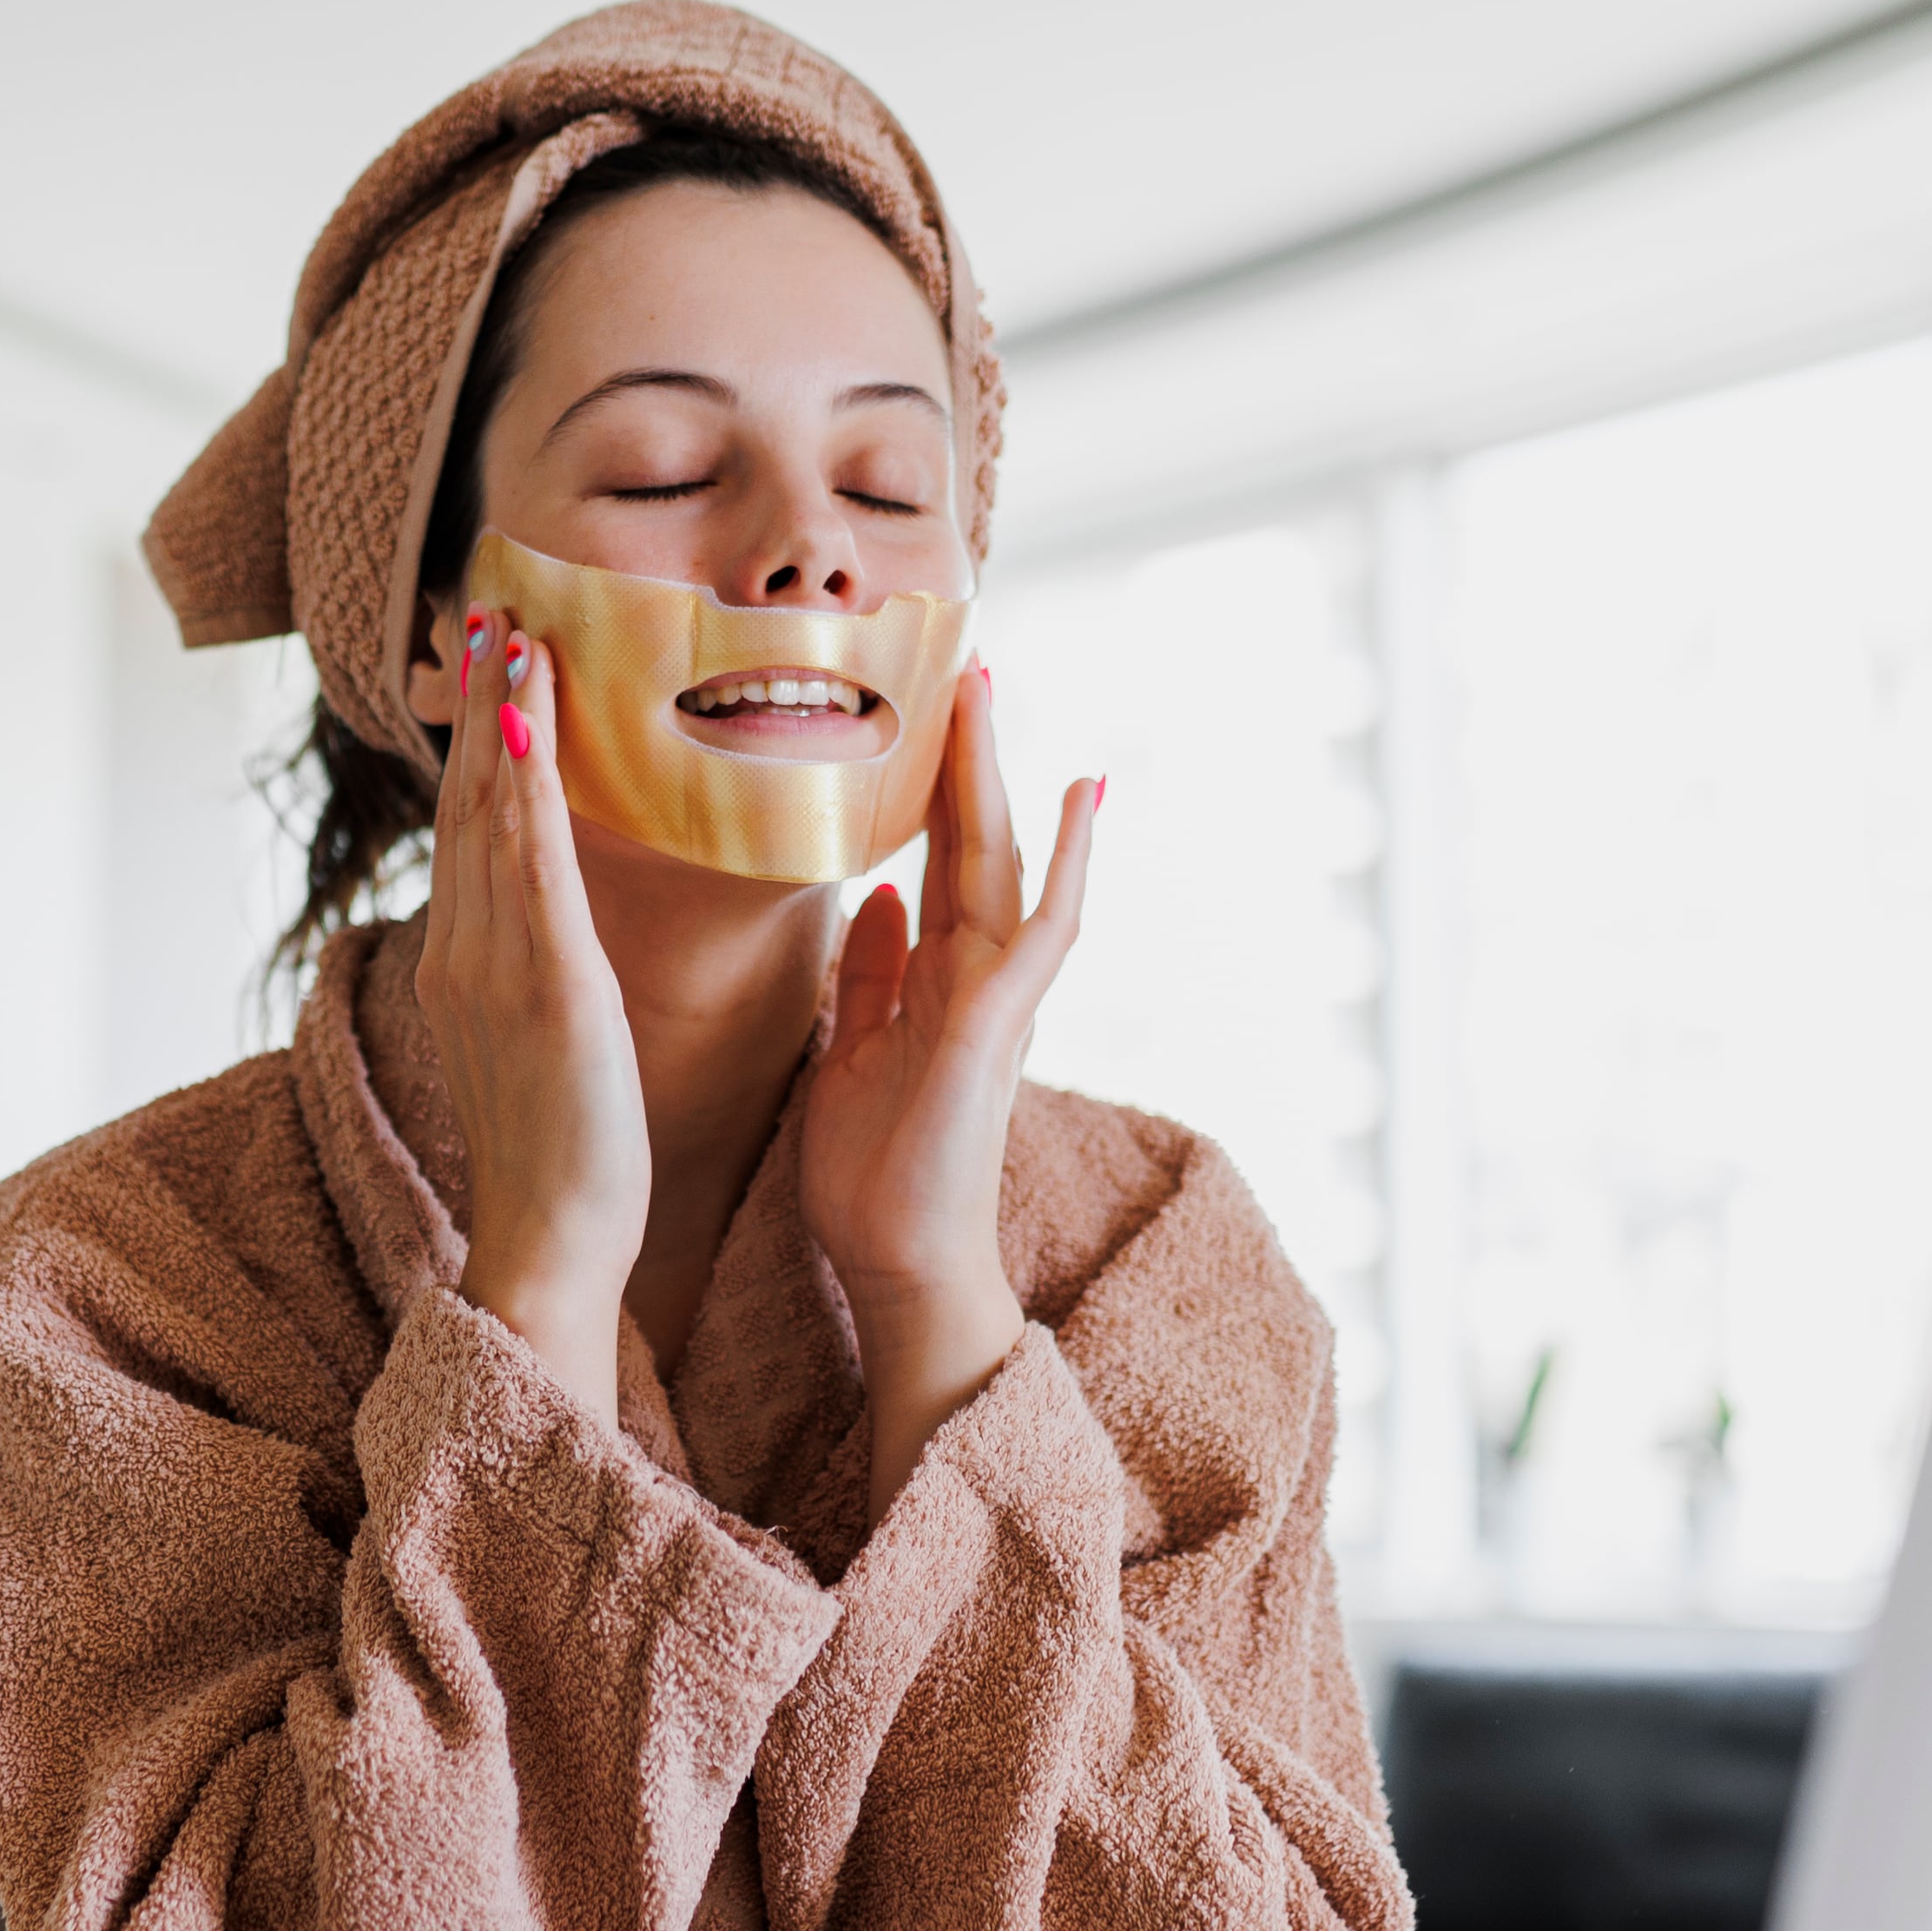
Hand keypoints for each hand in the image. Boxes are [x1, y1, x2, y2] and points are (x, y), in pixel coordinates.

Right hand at [418, 609, 646, 1429]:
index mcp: (465, 962)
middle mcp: (464, 949)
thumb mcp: (547, 1043)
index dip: (477, 741)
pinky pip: (530, 862)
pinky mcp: (541, 986)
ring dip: (499, 712)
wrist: (548, 1244)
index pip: (471, 829)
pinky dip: (525, 783)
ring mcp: (494, 965)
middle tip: (488, 602)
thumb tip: (563, 931)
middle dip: (477, 699)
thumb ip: (544, 972)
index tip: (490, 659)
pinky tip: (529, 718)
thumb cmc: (568, 1156)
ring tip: (510, 624)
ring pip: (491, 813)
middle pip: (467, 801)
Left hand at [799, 666, 1099, 1512]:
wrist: (899, 1267)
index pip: (932, 859)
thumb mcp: (853, 1052)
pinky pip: (1040, 928)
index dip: (925, 786)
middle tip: (960, 662)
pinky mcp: (996, 1026)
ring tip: (990, 691)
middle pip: (971, 842)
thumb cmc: (876, 1176)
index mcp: (934, 980)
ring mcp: (995, 998)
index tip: (911, 712)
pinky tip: (1078, 796)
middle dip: (964, 755)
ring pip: (1002, 864)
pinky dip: (1063, 861)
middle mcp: (976, 977)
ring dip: (998, 776)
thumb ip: (872, 977)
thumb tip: (876, 899)